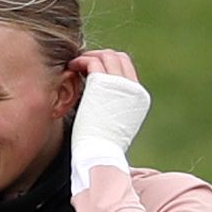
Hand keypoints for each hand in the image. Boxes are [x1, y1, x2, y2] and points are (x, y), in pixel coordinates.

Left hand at [68, 52, 150, 187]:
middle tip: (84, 63)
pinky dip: (81, 61)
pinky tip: (71, 67)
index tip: (94, 70)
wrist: (100, 155)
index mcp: (139, 98)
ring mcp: (121, 85)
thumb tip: (103, 102)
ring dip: (90, 57)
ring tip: (75, 64)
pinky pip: (93, 62)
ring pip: (107, 56)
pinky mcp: (104, 84)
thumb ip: (114, 108)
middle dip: (101, 57)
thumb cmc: (102, 147)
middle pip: (119, 58)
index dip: (110, 65)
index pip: (127, 70)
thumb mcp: (115, 125)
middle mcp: (134, 89)